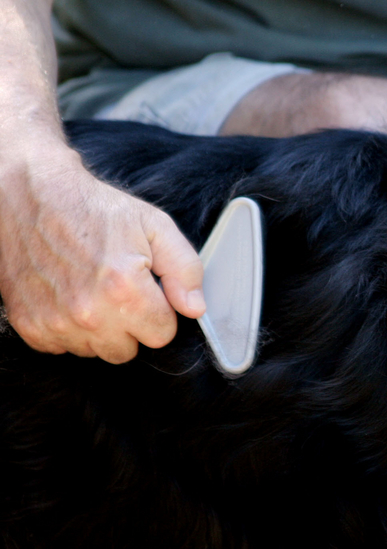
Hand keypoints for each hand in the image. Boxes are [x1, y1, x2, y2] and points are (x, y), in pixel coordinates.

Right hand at [0, 153, 204, 362]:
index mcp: (123, 288)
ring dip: (100, 329)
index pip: (161, 334)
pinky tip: (69, 297)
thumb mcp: (155, 227)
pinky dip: (69, 328)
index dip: (160, 312)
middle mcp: (88, 312)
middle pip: (128, 350)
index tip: (147, 291)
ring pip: (96, 351)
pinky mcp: (29, 325)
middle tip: (119, 290)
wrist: (32, 197)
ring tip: (92, 290)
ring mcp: (55, 322)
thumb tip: (194, 308)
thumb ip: (184, 270)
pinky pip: (63, 347)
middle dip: (131, 325)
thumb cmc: (95, 210)